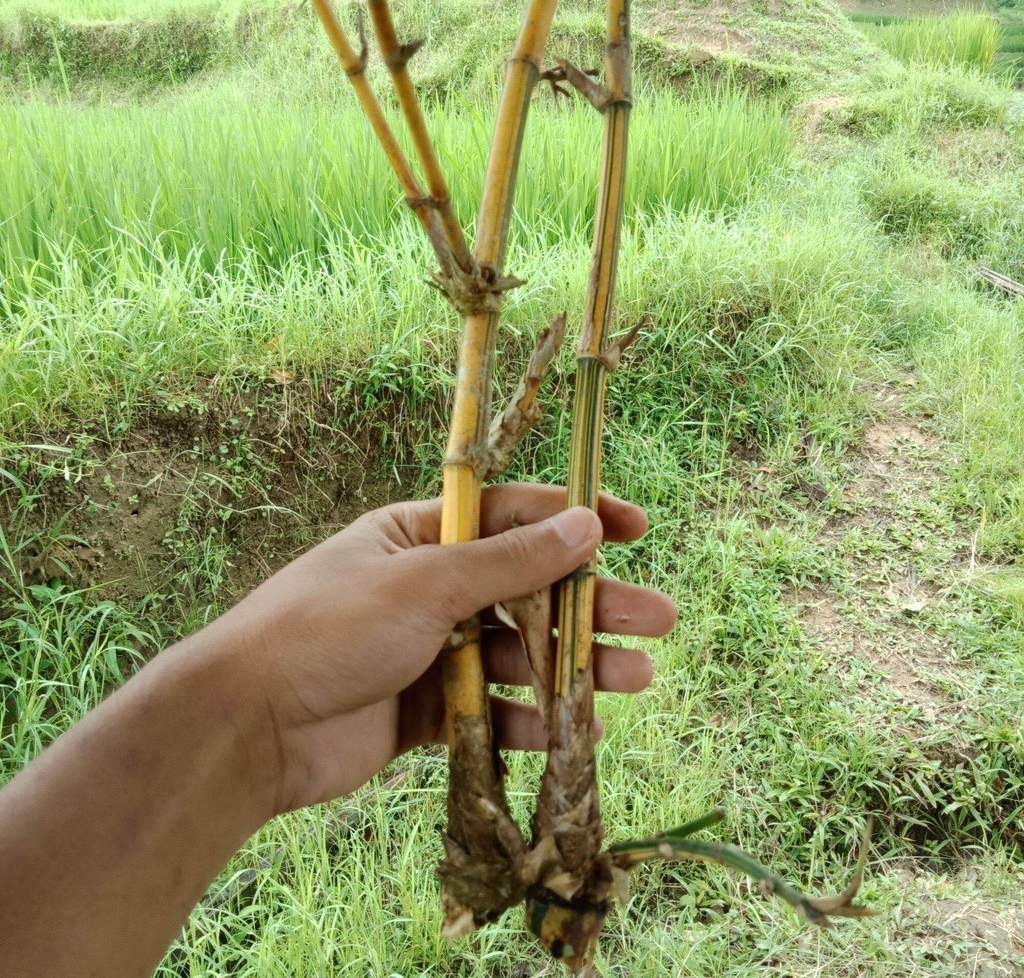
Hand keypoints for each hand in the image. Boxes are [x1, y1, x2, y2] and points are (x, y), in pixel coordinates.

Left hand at [210, 483, 676, 813]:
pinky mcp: (424, 710)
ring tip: (634, 679)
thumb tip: (583, 524)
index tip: (634, 528)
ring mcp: (427, 650)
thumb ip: (508, 562)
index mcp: (420, 535)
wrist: (247, 727)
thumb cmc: (329, 629)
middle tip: (657, 618)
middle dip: (592, 604)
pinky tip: (566, 735)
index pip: (512, 515)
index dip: (575, 518)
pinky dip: (524, 721)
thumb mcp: (426, 581)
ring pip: (516, 653)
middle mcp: (427, 586)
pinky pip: (488, 709)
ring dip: (572, 667)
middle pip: (527, 589)